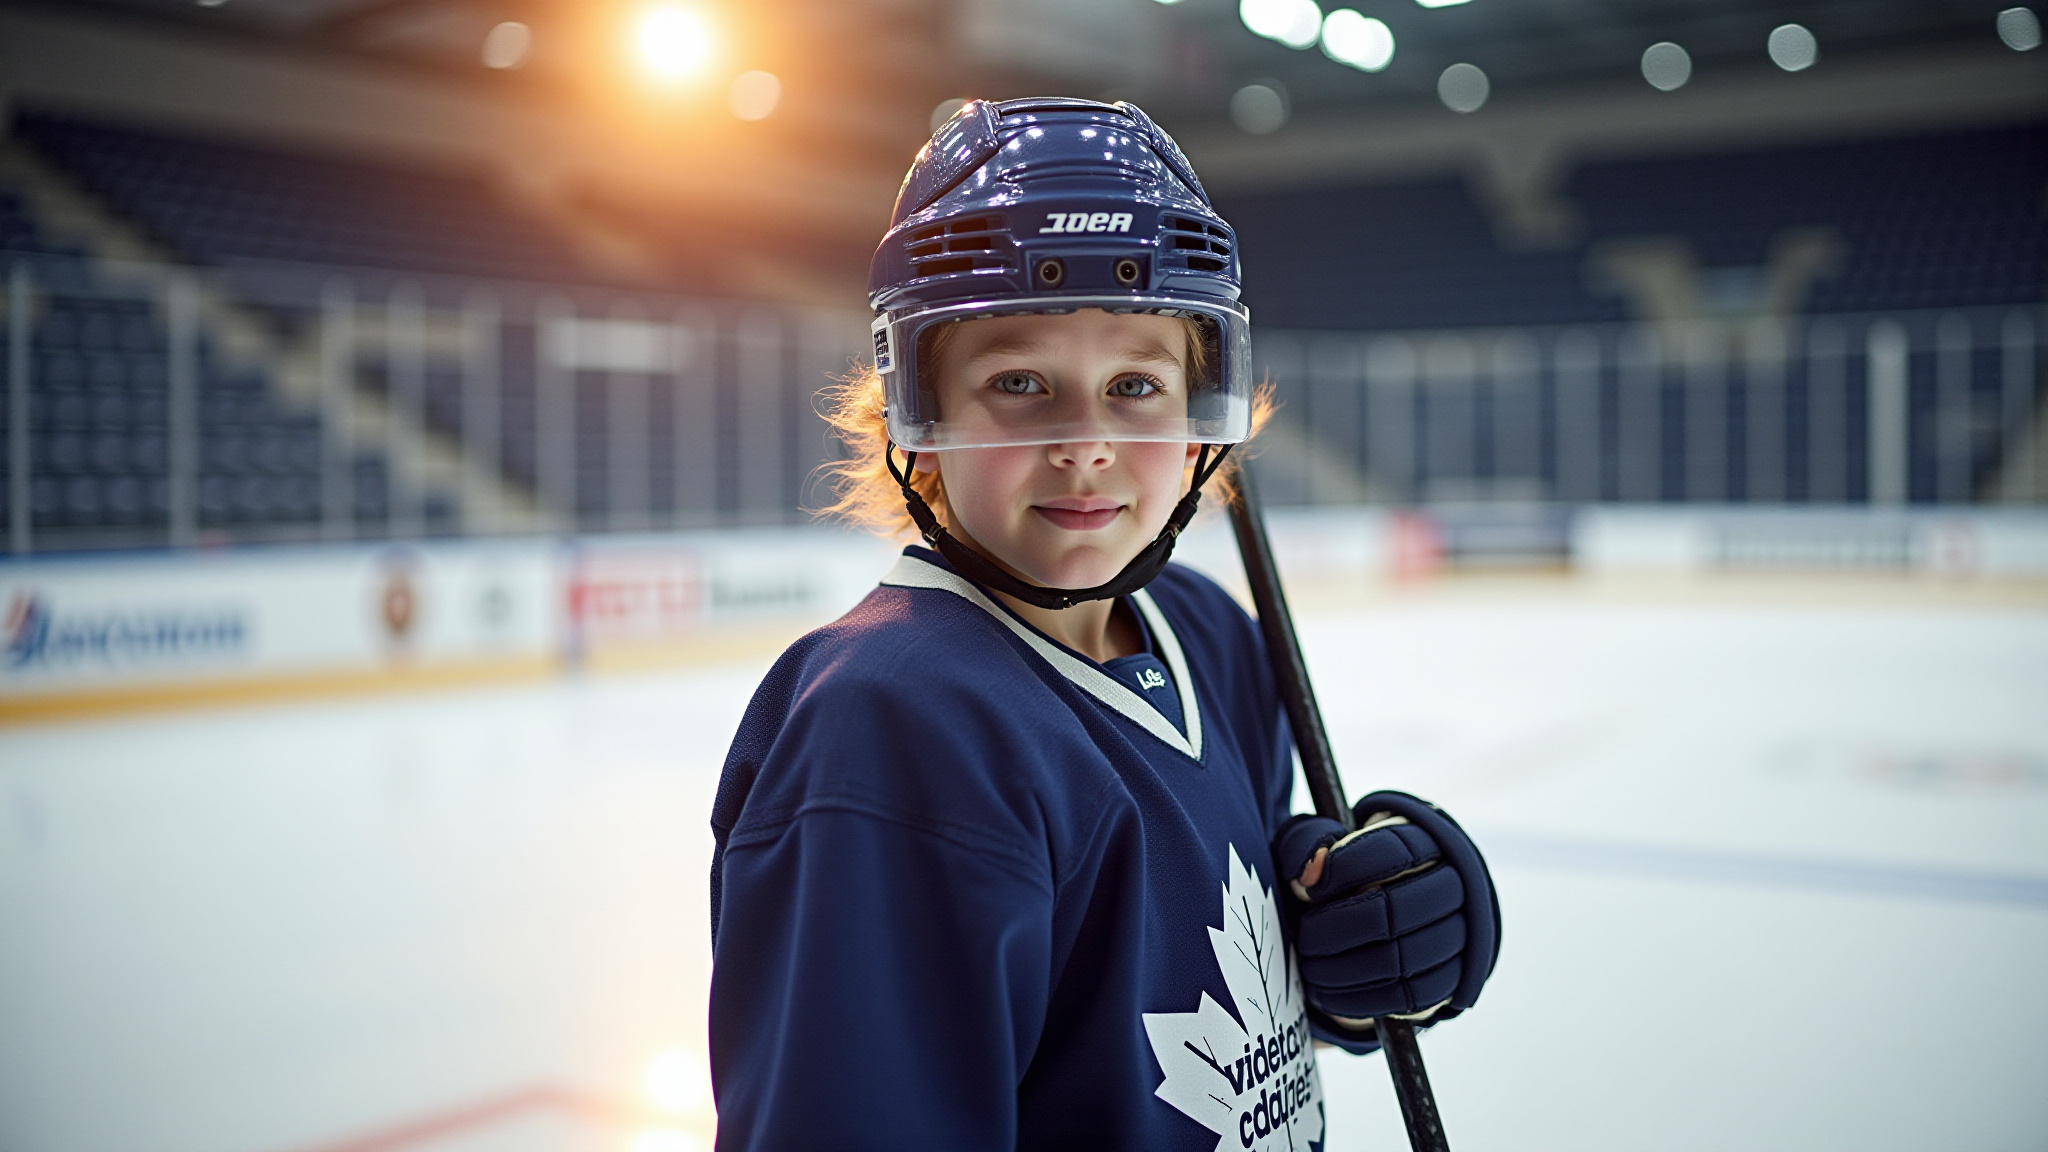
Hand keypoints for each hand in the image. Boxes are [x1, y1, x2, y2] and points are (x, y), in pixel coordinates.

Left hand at [1274, 791, 1498, 1040]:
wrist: (1392, 911)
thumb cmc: (1350, 872)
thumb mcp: (1325, 845)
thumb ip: (1308, 844)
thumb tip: (1312, 873)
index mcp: (1427, 842)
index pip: (1393, 851)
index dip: (1345, 868)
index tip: (1309, 888)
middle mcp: (1456, 886)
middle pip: (1399, 909)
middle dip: (1340, 926)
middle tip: (1305, 936)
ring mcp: (1462, 935)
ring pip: (1404, 957)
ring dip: (1345, 967)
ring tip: (1311, 965)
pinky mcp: (1454, 978)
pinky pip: (1411, 996)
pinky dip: (1361, 998)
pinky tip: (1328, 992)